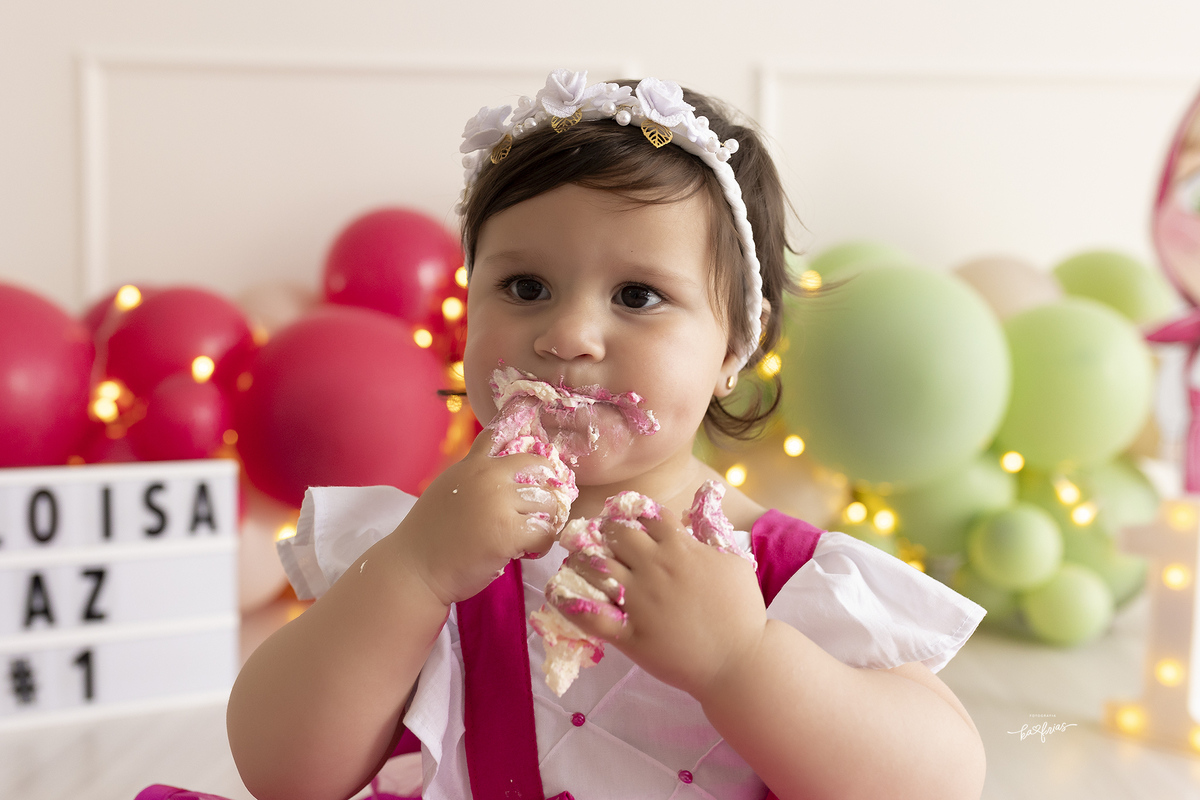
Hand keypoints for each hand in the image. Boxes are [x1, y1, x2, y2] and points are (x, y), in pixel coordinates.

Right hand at [389, 428, 563, 605]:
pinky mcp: (509, 533)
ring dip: (546, 519)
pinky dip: (543, 543)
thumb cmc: (429, 536)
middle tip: (541, 508)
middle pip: (538, 467)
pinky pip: (546, 533)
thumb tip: (504, 477)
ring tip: (533, 534)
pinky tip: (529, 551)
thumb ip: (472, 477)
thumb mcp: (447, 489)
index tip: (532, 468)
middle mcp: (489, 477)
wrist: (414, 569)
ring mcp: (500, 503)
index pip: (503, 436)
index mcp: (473, 464)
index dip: (519, 448)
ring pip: (548, 502)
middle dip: (545, 486)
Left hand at [555, 507, 767, 699]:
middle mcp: (654, 568)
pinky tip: (558, 593)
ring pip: (596, 567)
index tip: (622, 517)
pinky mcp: (629, 633)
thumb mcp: (734, 558)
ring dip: (581, 559)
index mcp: (679, 547)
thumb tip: (704, 492)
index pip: (644, 514)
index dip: (630, 512)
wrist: (739, 660)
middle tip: (598, 538)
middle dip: (604, 531)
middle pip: (616, 534)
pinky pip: (590, 615)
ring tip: (575, 560)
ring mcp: (639, 600)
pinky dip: (570, 603)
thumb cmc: (741, 609)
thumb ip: (712, 525)